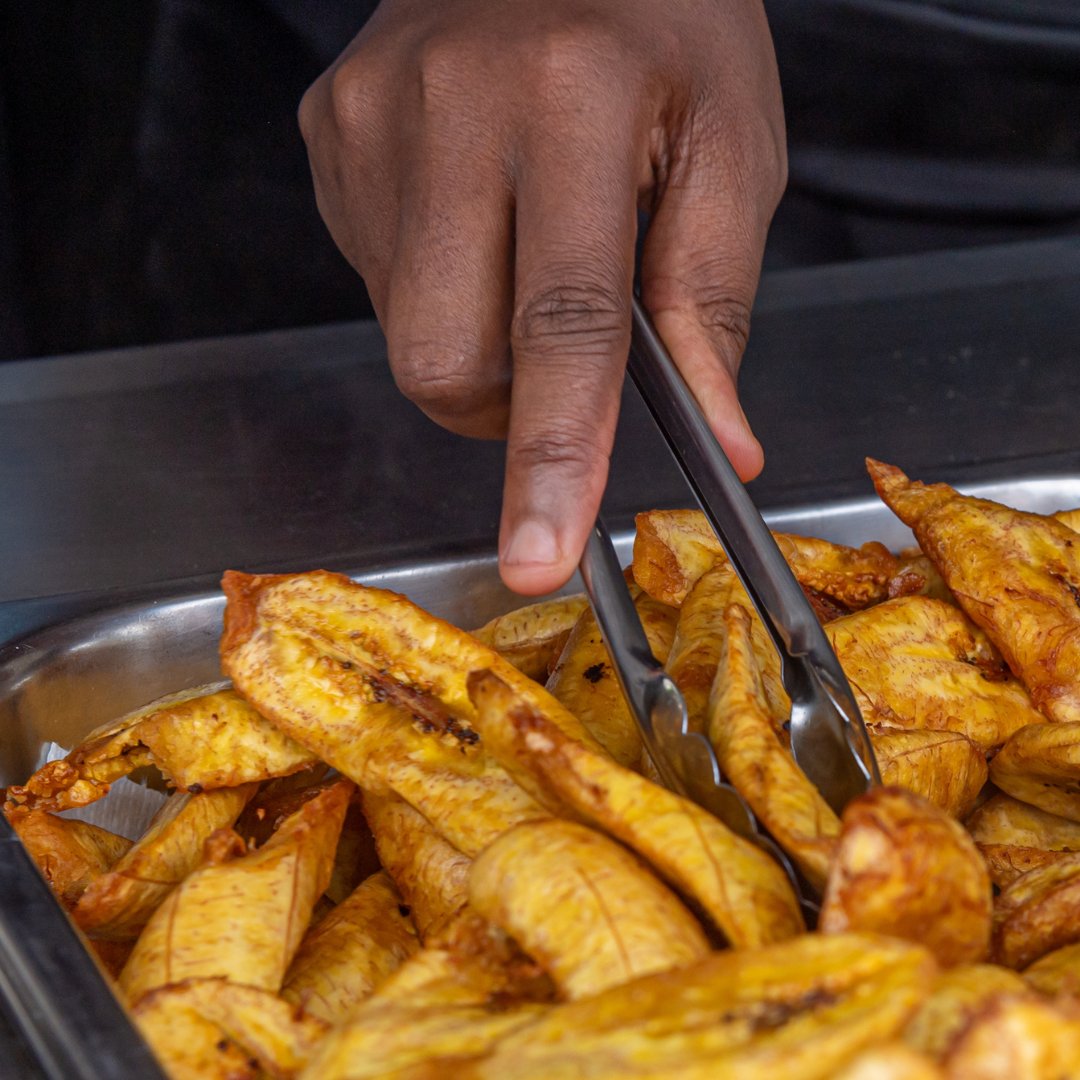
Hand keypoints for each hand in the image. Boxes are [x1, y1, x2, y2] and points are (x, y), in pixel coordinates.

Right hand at [300, 0, 785, 593]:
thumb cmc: (664, 20)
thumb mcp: (730, 146)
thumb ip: (711, 303)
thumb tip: (715, 438)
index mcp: (571, 96)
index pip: (561, 324)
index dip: (552, 457)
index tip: (539, 556)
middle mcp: (448, 103)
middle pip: (444, 361)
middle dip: (508, 408)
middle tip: (566, 349)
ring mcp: (369, 121)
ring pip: (406, 337)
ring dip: (477, 342)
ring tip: (524, 245)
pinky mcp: (330, 136)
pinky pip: (379, 281)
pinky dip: (441, 286)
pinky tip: (477, 211)